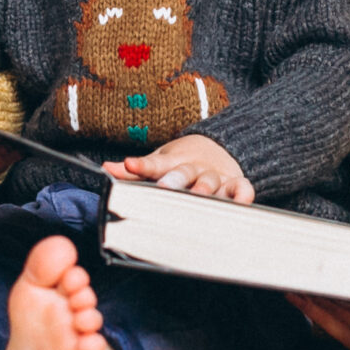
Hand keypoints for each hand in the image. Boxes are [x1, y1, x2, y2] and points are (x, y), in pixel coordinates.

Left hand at [114, 135, 251, 202]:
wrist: (217, 146)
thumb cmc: (182, 162)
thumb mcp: (160, 161)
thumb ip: (137, 169)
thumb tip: (106, 170)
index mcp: (173, 162)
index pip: (155, 163)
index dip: (142, 165)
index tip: (129, 164)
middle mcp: (194, 168)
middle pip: (184, 173)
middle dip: (175, 180)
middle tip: (165, 187)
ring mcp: (215, 176)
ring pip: (210, 181)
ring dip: (205, 188)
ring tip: (200, 195)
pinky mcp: (235, 183)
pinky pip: (241, 189)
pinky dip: (242, 195)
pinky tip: (240, 203)